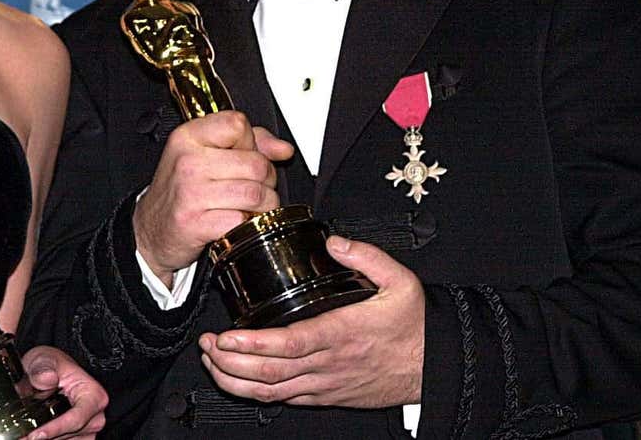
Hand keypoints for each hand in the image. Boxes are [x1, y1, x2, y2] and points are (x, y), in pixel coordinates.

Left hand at [20, 345, 106, 438]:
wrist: (50, 371)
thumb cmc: (51, 365)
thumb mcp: (43, 359)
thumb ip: (43, 370)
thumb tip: (47, 379)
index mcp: (94, 395)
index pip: (76, 419)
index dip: (55, 429)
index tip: (35, 435)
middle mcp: (95, 416)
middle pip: (69, 434)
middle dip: (45, 436)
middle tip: (21, 435)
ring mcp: (88, 430)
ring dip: (46, 439)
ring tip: (25, 433)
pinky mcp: (79, 438)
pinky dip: (50, 439)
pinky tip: (36, 433)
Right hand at [133, 111, 293, 281]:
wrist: (151, 230)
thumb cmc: (182, 191)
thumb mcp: (205, 155)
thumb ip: (248, 143)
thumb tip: (282, 149)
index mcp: (188, 137)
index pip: (238, 124)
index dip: (250, 143)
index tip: (243, 156)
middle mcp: (188, 161)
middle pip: (256, 164)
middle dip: (265, 181)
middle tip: (251, 188)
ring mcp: (190, 192)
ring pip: (255, 194)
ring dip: (261, 206)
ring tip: (247, 207)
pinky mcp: (195, 223)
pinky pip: (242, 221)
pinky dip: (245, 226)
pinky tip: (233, 222)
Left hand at [199, 236, 423, 407]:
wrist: (434, 366)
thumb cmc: (415, 327)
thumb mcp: (401, 281)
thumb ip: (365, 256)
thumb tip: (334, 241)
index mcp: (340, 333)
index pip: (286, 344)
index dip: (251, 345)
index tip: (225, 337)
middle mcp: (327, 363)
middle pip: (268, 373)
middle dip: (229, 362)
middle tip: (206, 345)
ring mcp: (324, 384)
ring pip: (271, 392)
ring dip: (235, 380)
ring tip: (212, 361)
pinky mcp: (326, 395)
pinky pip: (284, 399)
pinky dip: (256, 392)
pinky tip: (239, 379)